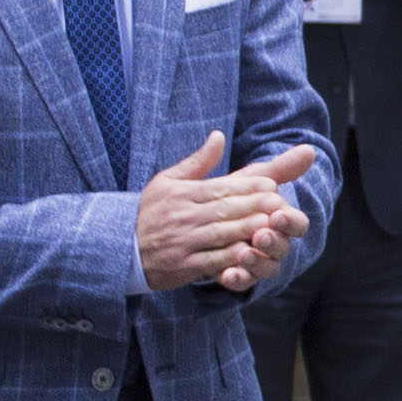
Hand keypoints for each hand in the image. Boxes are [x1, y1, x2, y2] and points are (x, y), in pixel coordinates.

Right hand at [135, 131, 321, 293]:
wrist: (121, 247)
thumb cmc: (151, 211)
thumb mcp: (168, 181)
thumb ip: (198, 162)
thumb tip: (219, 135)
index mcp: (182, 193)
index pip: (220, 187)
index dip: (247, 186)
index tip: (272, 184)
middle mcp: (183, 215)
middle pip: (223, 209)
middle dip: (253, 206)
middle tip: (280, 204)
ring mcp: (182, 241)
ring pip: (219, 234)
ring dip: (245, 230)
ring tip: (270, 226)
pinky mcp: (182, 265)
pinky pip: (210, 261)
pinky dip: (230, 259)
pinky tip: (248, 255)